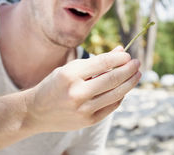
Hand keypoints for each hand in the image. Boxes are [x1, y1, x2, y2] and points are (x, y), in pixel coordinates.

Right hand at [23, 46, 140, 132]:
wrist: (36, 111)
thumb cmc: (56, 84)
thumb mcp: (72, 68)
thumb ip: (97, 61)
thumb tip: (122, 51)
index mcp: (70, 75)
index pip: (103, 63)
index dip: (120, 58)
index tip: (128, 55)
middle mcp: (77, 92)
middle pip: (113, 79)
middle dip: (129, 69)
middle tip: (137, 63)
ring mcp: (83, 109)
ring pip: (116, 94)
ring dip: (130, 82)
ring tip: (137, 74)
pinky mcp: (88, 121)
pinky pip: (111, 106)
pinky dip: (120, 96)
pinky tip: (124, 88)